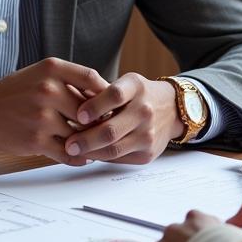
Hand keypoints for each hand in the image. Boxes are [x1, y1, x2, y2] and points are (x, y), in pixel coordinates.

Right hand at [0, 58, 108, 163]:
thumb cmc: (16, 91)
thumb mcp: (41, 72)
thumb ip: (71, 80)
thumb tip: (104, 97)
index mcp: (52, 69)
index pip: (93, 79)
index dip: (106, 94)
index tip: (110, 104)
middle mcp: (48, 90)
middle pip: (90, 111)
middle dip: (99, 122)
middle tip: (107, 129)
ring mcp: (42, 117)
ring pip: (81, 134)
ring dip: (89, 142)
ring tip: (95, 145)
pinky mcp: (36, 141)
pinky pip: (68, 153)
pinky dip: (78, 156)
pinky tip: (80, 155)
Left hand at [62, 73, 181, 164]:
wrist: (172, 109)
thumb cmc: (139, 95)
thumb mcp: (125, 83)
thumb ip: (100, 91)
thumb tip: (69, 102)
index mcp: (136, 87)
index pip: (115, 95)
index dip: (95, 106)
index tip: (78, 115)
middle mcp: (144, 110)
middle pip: (111, 130)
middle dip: (86, 139)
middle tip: (69, 143)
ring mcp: (148, 133)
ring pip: (114, 149)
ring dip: (90, 152)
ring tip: (74, 151)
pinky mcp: (148, 153)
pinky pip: (120, 158)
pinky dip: (102, 157)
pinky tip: (89, 154)